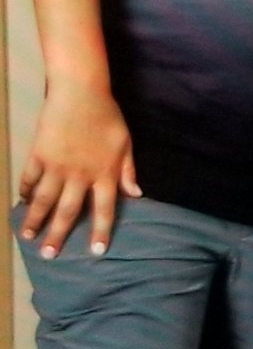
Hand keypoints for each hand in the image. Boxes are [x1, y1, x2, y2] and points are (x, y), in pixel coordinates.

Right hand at [17, 82, 141, 256]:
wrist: (80, 92)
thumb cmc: (107, 116)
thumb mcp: (125, 143)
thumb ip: (128, 171)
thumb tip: (136, 195)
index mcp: (103, 174)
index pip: (104, 209)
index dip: (101, 231)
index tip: (96, 252)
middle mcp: (80, 175)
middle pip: (68, 211)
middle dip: (58, 234)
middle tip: (49, 256)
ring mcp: (57, 165)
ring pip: (43, 199)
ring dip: (35, 219)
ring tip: (27, 236)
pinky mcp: (39, 154)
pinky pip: (29, 177)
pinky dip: (24, 190)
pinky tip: (21, 201)